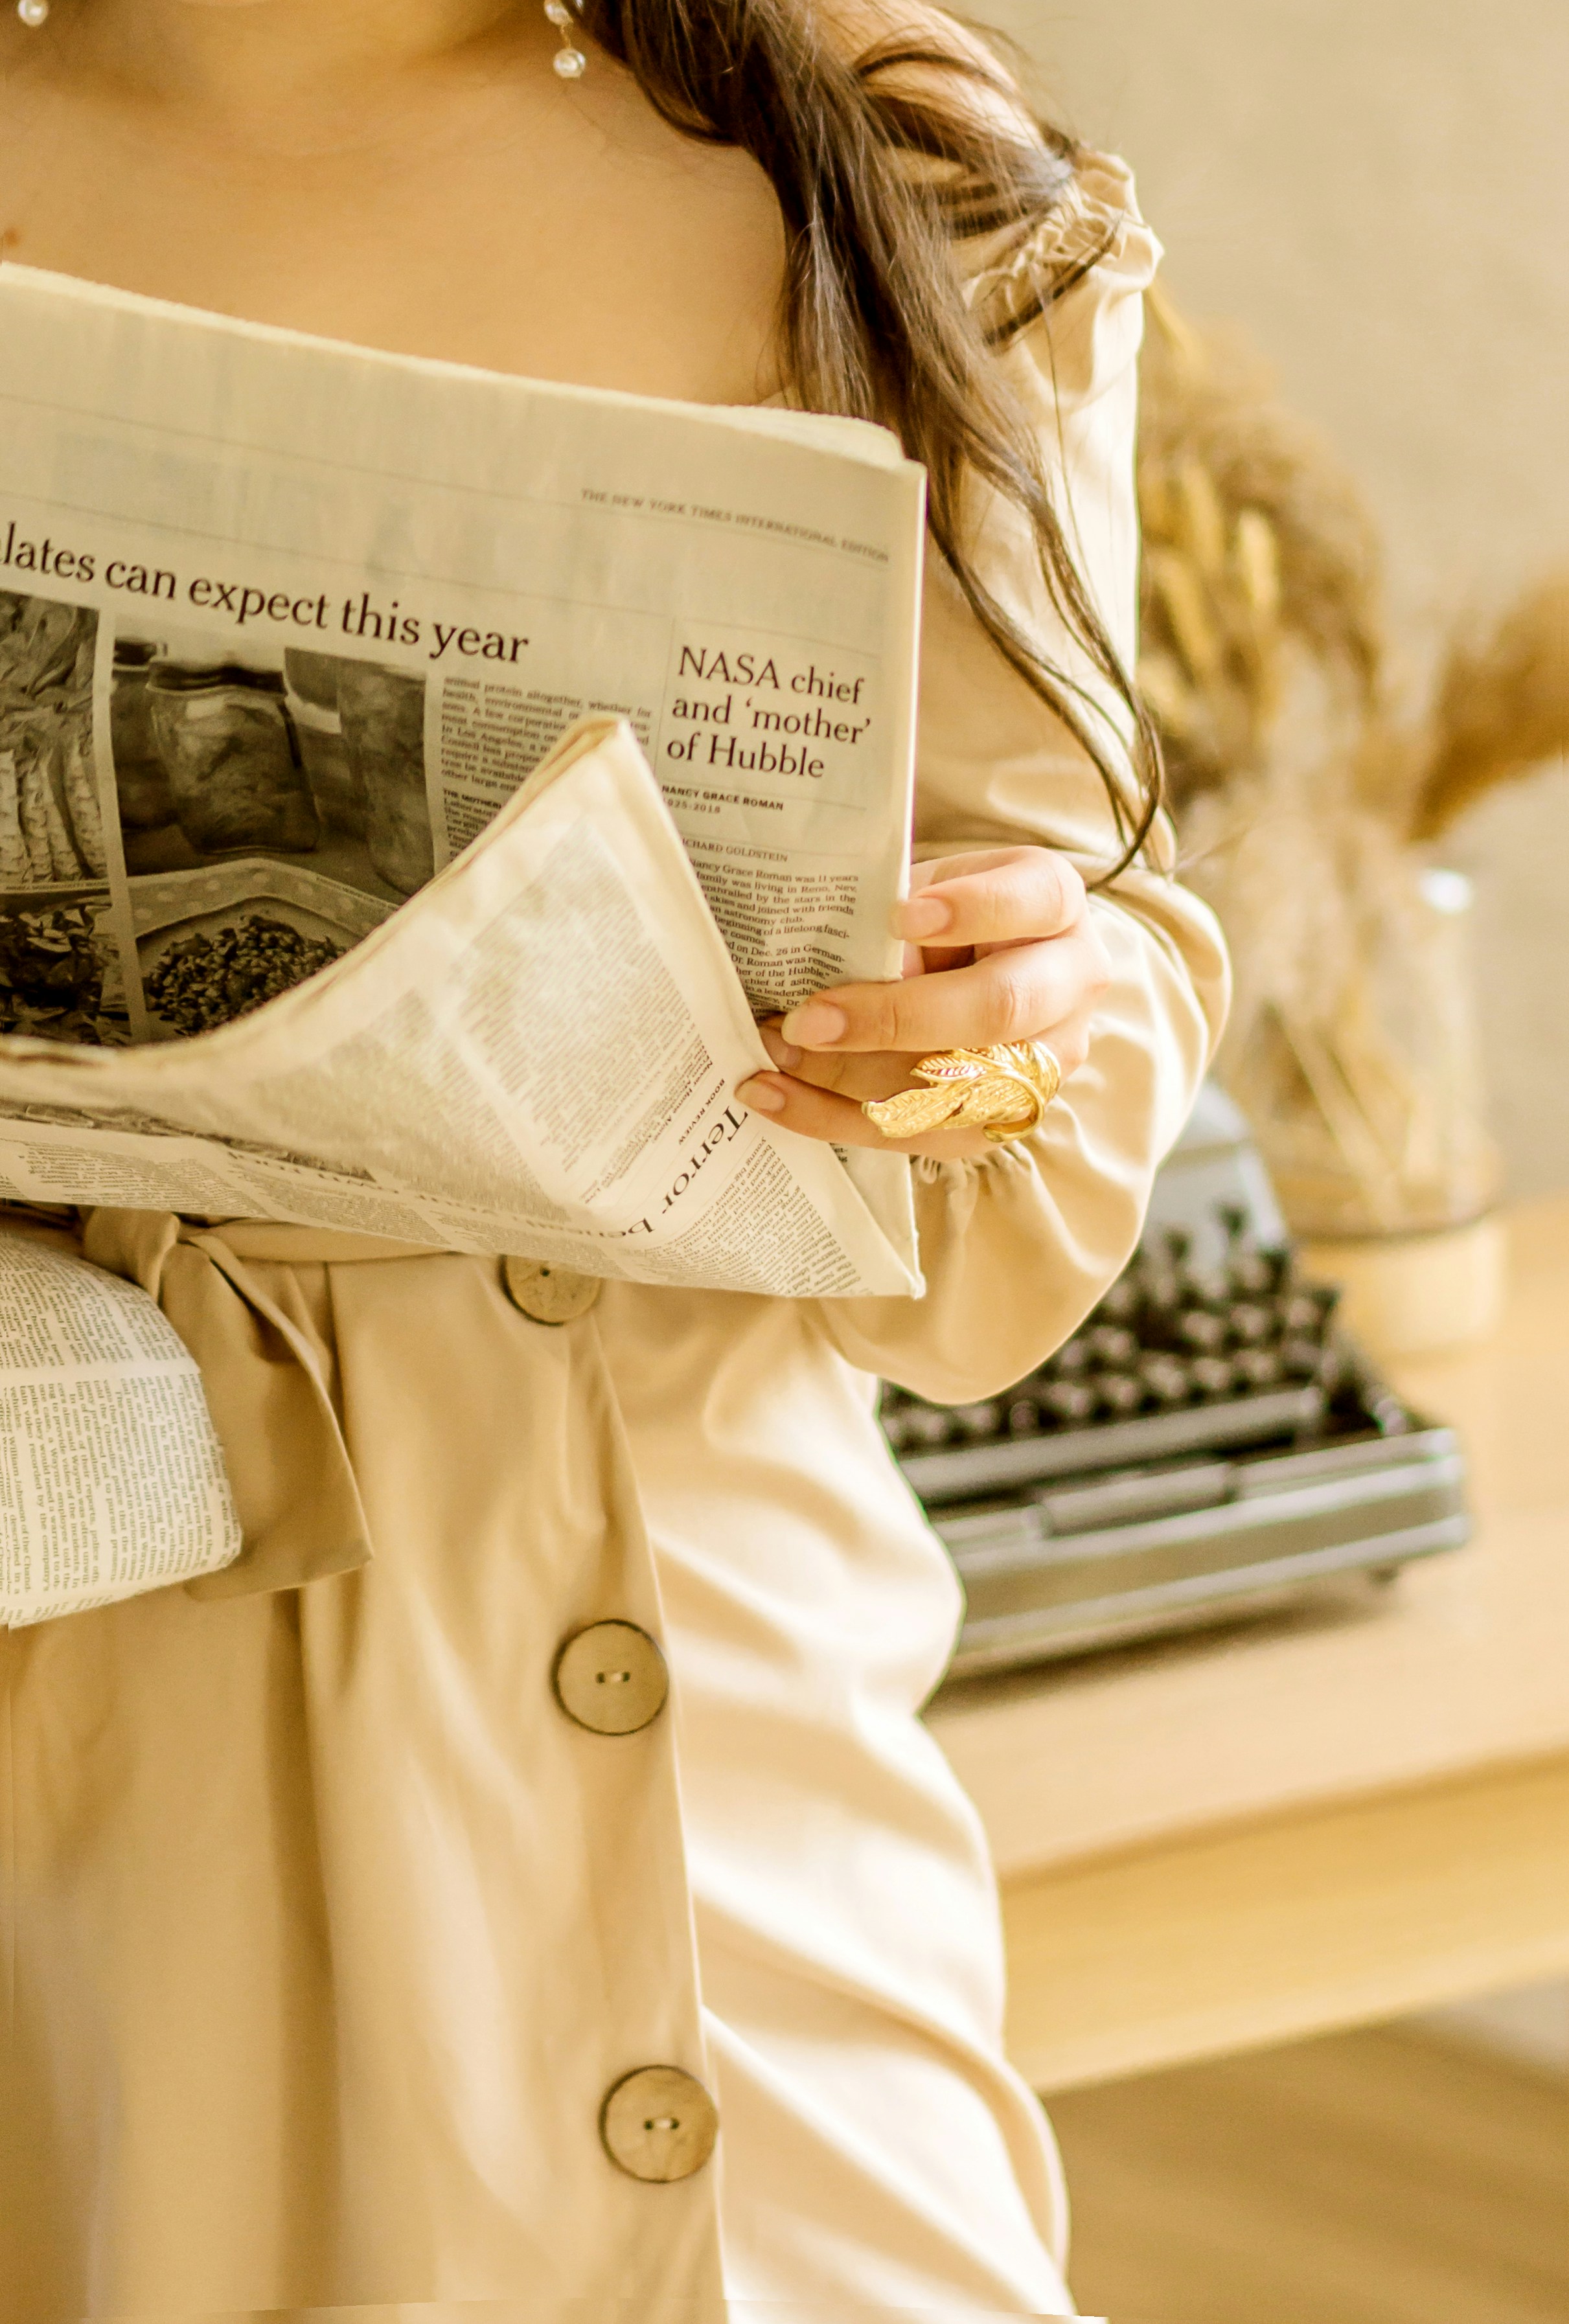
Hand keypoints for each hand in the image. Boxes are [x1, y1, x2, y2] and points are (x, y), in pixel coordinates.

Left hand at [736, 846, 1109, 1156]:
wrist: (981, 964)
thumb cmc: (943, 913)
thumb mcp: (925, 886)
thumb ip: (885, 910)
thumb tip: (809, 956)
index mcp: (1057, 904)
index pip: (1032, 902)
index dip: (972, 910)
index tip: (899, 915)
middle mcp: (1070, 985)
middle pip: (999, 1010)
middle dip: (895, 1018)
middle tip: (809, 1018)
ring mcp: (1047, 1062)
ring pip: (959, 1087)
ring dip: (851, 1076)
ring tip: (775, 1051)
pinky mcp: (1001, 1120)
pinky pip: (918, 1133)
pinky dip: (834, 1117)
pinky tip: (773, 1095)